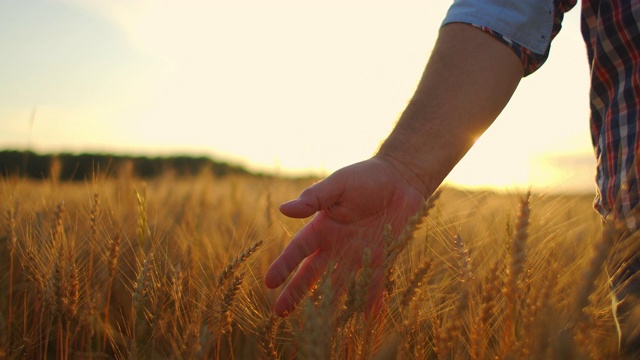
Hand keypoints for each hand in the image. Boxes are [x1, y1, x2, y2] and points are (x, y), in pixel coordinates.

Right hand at [264, 156, 426, 315]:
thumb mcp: (338, 184)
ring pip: (338, 283)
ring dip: (329, 303)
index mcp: (323, 226)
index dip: (283, 266)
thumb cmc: (366, 177)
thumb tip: (284, 209)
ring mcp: (358, 254)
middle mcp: (337, 245)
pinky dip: (371, 300)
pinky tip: (367, 317)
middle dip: (296, 292)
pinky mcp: (381, 258)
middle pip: (312, 273)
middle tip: (279, 313)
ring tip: (318, 325)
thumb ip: (314, 197)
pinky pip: (374, 283)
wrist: (401, 178)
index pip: (298, 250)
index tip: (268, 283)